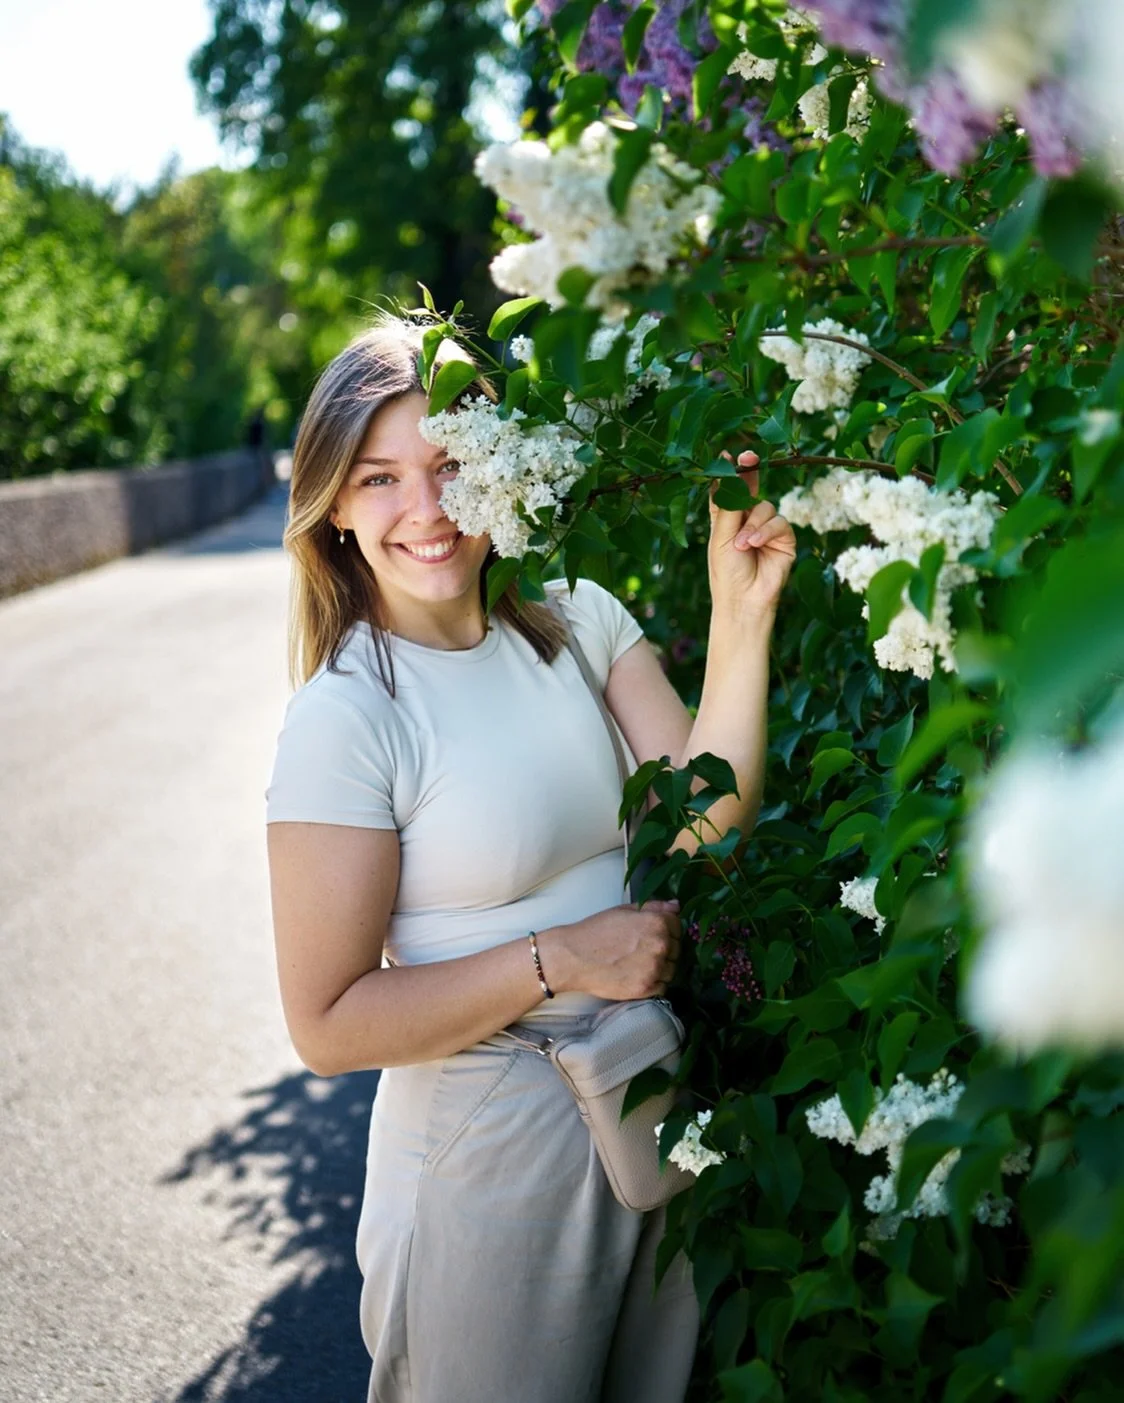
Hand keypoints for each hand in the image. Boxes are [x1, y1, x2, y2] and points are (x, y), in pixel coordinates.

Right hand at [538, 901, 680, 1000]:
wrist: (572, 957)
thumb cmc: (595, 931)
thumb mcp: (624, 910)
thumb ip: (653, 907)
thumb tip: (676, 906)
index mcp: (656, 922)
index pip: (678, 926)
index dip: (666, 929)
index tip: (651, 934)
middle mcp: (660, 945)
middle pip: (676, 948)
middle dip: (664, 948)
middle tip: (642, 950)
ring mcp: (654, 968)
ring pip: (672, 969)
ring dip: (661, 967)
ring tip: (638, 964)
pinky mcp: (646, 988)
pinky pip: (662, 987)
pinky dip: (653, 983)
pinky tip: (636, 975)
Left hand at [708, 450, 795, 617]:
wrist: (744, 599)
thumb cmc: (725, 571)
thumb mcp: (720, 535)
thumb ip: (727, 503)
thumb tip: (729, 470)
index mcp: (726, 518)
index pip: (727, 490)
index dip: (729, 473)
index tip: (727, 455)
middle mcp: (746, 520)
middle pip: (749, 488)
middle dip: (749, 473)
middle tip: (748, 458)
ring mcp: (766, 529)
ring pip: (765, 506)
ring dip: (753, 524)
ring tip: (742, 545)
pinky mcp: (784, 539)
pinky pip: (779, 522)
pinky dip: (766, 531)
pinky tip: (755, 545)